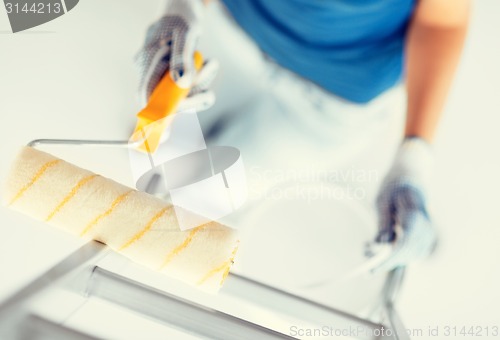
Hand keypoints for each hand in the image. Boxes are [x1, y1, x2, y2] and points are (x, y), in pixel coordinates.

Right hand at [136, 0, 217, 110]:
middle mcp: (151, 71)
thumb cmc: (182, 18)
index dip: (156, 112)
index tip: (172, 125)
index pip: (146, 94)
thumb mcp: (185, 33)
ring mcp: (161, 76)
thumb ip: (182, 57)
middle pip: (168, 100)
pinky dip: (202, 82)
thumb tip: (182, 82)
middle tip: (210, 80)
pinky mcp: (173, 79)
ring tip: (212, 63)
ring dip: (202, 84)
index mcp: (147, 60)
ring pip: (182, 96)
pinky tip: (209, 65)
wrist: (184, 10)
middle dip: (193, 95)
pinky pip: (189, 90)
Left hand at [368, 137, 437, 271]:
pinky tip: (380, 251)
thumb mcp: (383, 199)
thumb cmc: (394, 185)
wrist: (410, 176)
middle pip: (407, 253)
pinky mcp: (424, 237)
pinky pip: (411, 252)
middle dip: (385, 260)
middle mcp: (426, 226)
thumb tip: (380, 244)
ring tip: (367, 251)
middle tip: (365, 259)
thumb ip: (383, 221)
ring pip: (410, 256)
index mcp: (415, 214)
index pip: (404, 244)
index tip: (372, 269)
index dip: (389, 259)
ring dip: (389, 259)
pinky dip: (395, 255)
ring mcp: (428, 233)